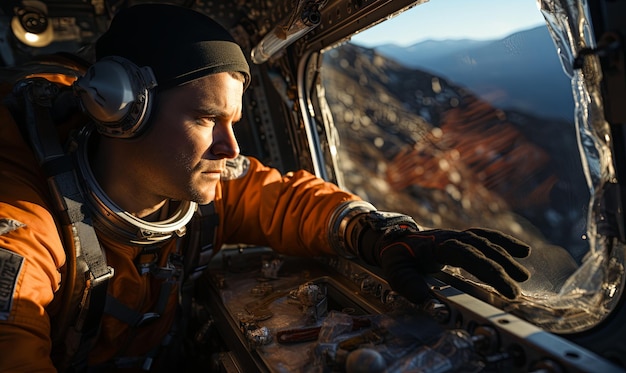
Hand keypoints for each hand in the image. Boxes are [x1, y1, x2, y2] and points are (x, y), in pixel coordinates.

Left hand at [377, 227, 530, 303]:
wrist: (392, 240)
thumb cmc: (396, 258)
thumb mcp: (396, 273)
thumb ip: (411, 288)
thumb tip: (431, 305)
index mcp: (437, 245)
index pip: (467, 254)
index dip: (488, 269)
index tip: (505, 288)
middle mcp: (450, 237)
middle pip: (481, 248)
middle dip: (500, 268)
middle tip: (516, 290)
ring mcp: (457, 236)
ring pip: (486, 241)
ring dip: (506, 255)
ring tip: (524, 275)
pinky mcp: (461, 239)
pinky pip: (485, 237)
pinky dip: (504, 241)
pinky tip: (522, 251)